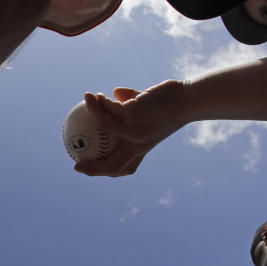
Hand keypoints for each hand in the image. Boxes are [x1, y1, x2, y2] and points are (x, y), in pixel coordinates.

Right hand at [74, 80, 188, 176]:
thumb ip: (132, 102)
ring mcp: (135, 131)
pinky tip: (95, 94)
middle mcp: (138, 144)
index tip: (90, 169)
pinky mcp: (134, 115)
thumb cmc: (171, 103)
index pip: (124, 168)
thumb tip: (114, 93)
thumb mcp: (150, 107)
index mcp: (142, 148)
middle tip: (77, 164)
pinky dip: (100, 101)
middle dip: (92, 170)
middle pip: (113, 166)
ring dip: (92, 113)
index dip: (106, 172)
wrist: (189, 100)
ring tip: (86, 100)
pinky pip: (110, 108)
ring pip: (104, 126)